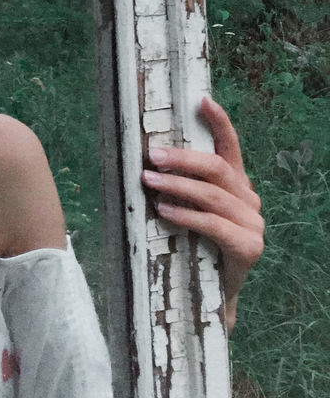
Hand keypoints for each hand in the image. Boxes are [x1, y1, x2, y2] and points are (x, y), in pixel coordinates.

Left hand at [141, 96, 263, 329]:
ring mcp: (253, 224)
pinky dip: (186, 216)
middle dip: (182, 158)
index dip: (219, 122)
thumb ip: (179, 185)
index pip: (230, 146)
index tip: (201, 100)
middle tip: (151, 155)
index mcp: (236, 183)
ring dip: (176, 185)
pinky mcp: (249, 248)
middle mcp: (249, 199)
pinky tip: (164, 211)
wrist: (210, 297)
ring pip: (212, 195)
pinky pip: (214, 226)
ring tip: (148, 181)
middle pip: (217, 167)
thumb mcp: (187, 209)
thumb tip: (144, 160)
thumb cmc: (193, 245)